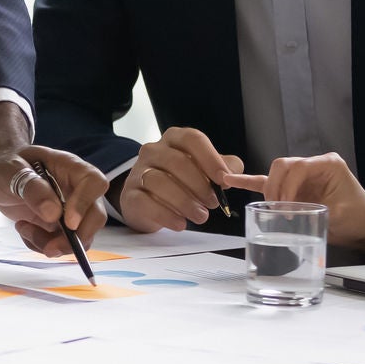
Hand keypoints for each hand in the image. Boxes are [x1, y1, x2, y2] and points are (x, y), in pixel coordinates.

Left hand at [0, 146, 109, 254]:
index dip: (86, 204)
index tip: (68, 223)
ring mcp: (71, 210)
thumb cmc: (6, 166)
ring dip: (53, 244)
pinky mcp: (60, 227)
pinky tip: (24, 228)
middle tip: (49, 247)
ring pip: (81, 237)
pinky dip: (42, 245)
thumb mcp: (9, 171)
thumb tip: (53, 214)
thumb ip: (31, 187)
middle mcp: (77, 190)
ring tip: (23, 227)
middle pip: (96, 216)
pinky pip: (62, 245)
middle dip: (76, 238)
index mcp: (70, 167)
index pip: (94, 182)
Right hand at [113, 128, 242, 232]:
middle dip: (199, 185)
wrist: (146, 200)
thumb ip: (222, 168)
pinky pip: (146, 202)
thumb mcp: (202, 170)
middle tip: (213, 203)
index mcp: (174, 139)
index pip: (192, 139)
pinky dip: (166, 215)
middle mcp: (154, 150)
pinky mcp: (130, 194)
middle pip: (177, 162)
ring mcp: (139, 171)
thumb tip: (234, 173)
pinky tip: (180, 224)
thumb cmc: (179, 181)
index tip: (223, 179)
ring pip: (159, 181)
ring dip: (185, 202)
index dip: (210, 158)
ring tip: (201, 216)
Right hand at [225, 153, 364, 247]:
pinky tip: (231, 180)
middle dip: (275, 188)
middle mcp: (313, 165)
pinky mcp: (294, 187)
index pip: (297, 167)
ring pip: (274, 174)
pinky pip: (268, 182)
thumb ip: (320, 212)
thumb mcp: (344, 216)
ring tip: (269, 209)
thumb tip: (296, 215)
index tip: (288, 208)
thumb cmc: (360, 217)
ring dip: (269, 191)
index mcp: (327, 164)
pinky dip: (250, 182)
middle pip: (282, 166)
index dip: (287, 187)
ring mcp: (302, 176)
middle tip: (278, 211)